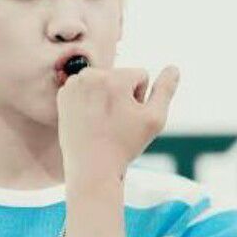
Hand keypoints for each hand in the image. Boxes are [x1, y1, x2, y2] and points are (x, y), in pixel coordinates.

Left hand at [56, 65, 179, 183]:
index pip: (140, 75)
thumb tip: (173, 68)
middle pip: (119, 77)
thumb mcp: (154, 119)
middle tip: (114, 122)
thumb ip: (165, 90)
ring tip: (101, 121)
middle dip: (121, 95)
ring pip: (102, 82)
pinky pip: (86, 89)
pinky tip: (88, 119)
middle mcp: (91, 75)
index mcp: (114, 78)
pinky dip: (89, 101)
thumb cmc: (124, 145)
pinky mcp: (63, 95)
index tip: (129, 118)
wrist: (90, 168)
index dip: (140, 98)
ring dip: (105, 97)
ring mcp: (74, 85)